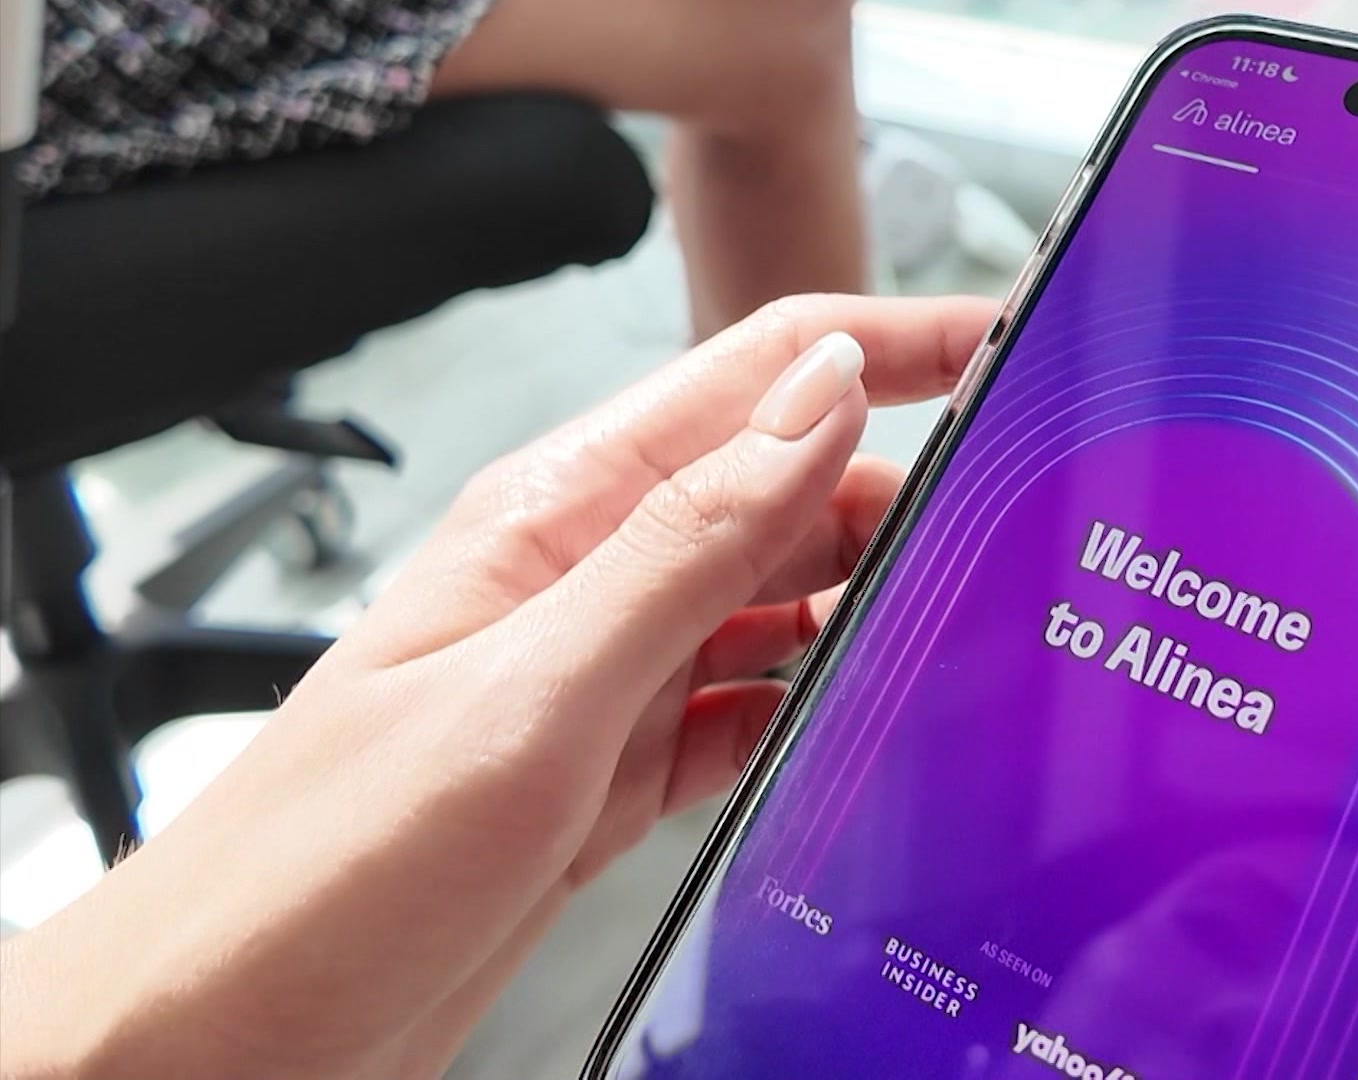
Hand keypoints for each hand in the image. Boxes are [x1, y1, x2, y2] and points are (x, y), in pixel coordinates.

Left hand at [0, 294, 995, 1079]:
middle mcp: (591, 580)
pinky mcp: (616, 768)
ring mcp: (607, 676)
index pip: (757, 376)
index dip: (889, 341)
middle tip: (1014, 518)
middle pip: (787, 487)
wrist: (228, 1035)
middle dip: (905, 485)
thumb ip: (688, 541)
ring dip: (869, 599)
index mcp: (563, 514)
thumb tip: (822, 402)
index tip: (1002, 337)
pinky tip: (850, 723)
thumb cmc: (326, 868)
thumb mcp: (534, 694)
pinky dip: (811, 706)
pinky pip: (746, 706)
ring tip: (958, 618)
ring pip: (778, 598)